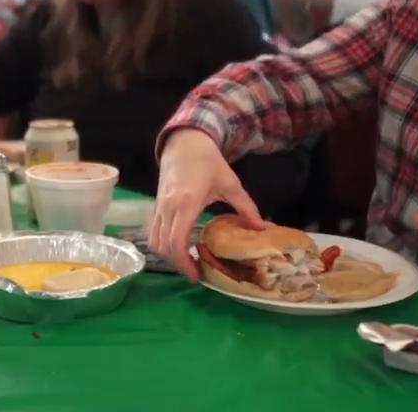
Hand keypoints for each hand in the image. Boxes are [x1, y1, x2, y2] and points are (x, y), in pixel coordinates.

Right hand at [149, 129, 267, 280]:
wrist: (185, 142)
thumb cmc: (208, 161)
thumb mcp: (230, 183)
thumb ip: (246, 207)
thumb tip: (264, 228)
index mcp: (187, 202)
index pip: (176, 240)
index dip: (184, 262)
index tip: (197, 274)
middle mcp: (168, 207)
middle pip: (163, 246)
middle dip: (177, 263)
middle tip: (196, 272)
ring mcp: (159, 206)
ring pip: (154, 240)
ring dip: (168, 255)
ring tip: (187, 260)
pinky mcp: (156, 205)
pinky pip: (153, 231)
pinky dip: (162, 243)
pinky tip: (178, 246)